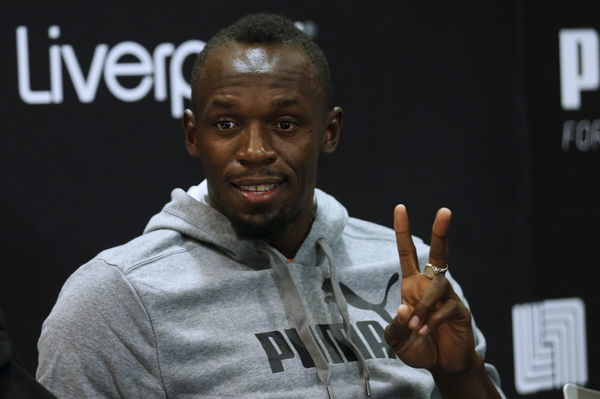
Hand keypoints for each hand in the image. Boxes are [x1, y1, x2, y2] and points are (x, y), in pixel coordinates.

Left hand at [384, 205, 477, 373]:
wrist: (443, 366)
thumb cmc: (419, 347)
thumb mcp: (397, 340)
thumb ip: (395, 329)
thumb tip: (404, 309)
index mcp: (413, 286)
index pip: (407, 253)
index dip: (402, 231)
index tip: (400, 207)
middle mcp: (431, 286)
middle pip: (438, 254)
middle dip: (441, 232)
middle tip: (445, 210)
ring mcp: (448, 297)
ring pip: (436, 287)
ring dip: (423, 307)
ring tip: (416, 327)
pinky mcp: (460, 312)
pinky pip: (446, 308)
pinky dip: (431, 320)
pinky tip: (425, 332)